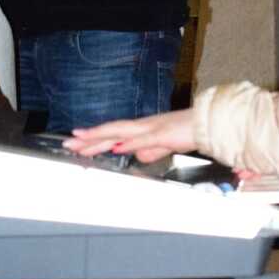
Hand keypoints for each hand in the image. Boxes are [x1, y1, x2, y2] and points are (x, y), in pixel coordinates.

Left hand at [65, 107, 197, 162]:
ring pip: (121, 131)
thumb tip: (135, 155)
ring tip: (82, 141)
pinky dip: (129, 142)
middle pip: (111, 131)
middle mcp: (144, 125)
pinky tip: (117, 146)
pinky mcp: (164, 134)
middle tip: (69, 142)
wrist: (210, 124)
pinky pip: (143, 139)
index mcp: (144, 128)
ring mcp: (152, 128)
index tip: (77, 140)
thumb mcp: (166, 144)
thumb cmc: (190, 132)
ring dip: (101, 137)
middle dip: (89, 138)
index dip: (95, 137)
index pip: (114, 133)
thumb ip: (151, 149)